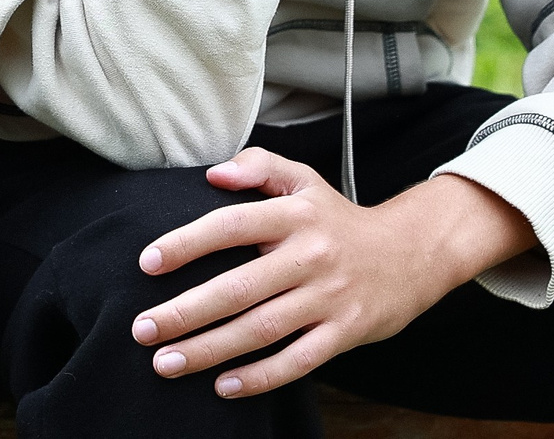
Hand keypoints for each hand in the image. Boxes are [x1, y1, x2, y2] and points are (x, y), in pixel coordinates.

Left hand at [129, 152, 537, 397]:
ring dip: (209, 350)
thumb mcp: (304, 181)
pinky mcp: (345, 332)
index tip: (147, 262)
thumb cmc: (338, 219)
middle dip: (185, 311)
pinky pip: (298, 361)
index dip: (188, 243)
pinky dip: (260, 377)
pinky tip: (223, 386)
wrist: (412, 253)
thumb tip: (213, 173)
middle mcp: (310, 256)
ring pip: (261, 330)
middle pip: (238, 288)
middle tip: (141, 329)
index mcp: (295, 215)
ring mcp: (329, 298)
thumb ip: (259, 167)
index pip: (232, 225)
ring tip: (165, 362)